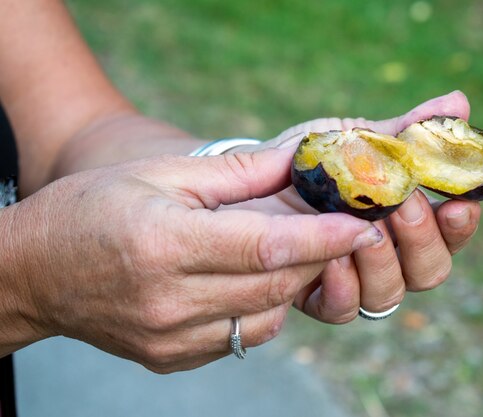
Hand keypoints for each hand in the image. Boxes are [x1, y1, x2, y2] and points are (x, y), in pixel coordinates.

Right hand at [1, 145, 381, 371]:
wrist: (33, 272)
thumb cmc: (91, 209)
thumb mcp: (159, 173)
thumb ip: (236, 173)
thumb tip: (296, 162)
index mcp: (166, 245)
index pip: (266, 247)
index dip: (324, 237)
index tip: (364, 224)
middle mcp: (171, 302)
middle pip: (275, 285)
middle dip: (319, 257)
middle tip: (341, 230)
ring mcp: (171, 339)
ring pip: (266, 318)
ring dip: (291, 284)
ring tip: (290, 252)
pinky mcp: (172, 358)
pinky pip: (241, 338)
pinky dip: (260, 309)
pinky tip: (252, 281)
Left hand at [222, 91, 480, 322]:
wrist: (259, 174)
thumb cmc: (320, 159)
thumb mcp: (362, 140)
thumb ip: (408, 131)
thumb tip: (459, 102)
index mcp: (408, 222)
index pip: (451, 235)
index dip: (461, 224)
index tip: (459, 202)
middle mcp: (389, 257)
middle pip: (429, 271)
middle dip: (421, 239)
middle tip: (403, 204)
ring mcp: (356, 281)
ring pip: (389, 294)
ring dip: (380, 260)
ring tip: (362, 227)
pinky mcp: (319, 298)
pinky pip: (343, 308)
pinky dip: (342, 285)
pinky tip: (329, 256)